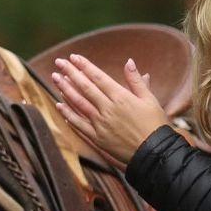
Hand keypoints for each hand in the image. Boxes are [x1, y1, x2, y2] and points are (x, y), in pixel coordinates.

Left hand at [50, 53, 169, 161]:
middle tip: (59, 62)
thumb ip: (136, 81)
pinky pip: (79, 124)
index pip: (98, 77)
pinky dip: (68, 114)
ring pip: (79, 104)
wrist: (154, 153)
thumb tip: (128, 61)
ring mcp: (100, 124)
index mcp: (121, 97)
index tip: (73, 57)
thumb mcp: (149, 99)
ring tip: (55, 78)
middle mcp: (108, 109)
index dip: (84, 66)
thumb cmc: (155, 124)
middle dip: (71, 73)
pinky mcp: (97, 138)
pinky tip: (59, 105)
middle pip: (85, 87)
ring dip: (65, 90)